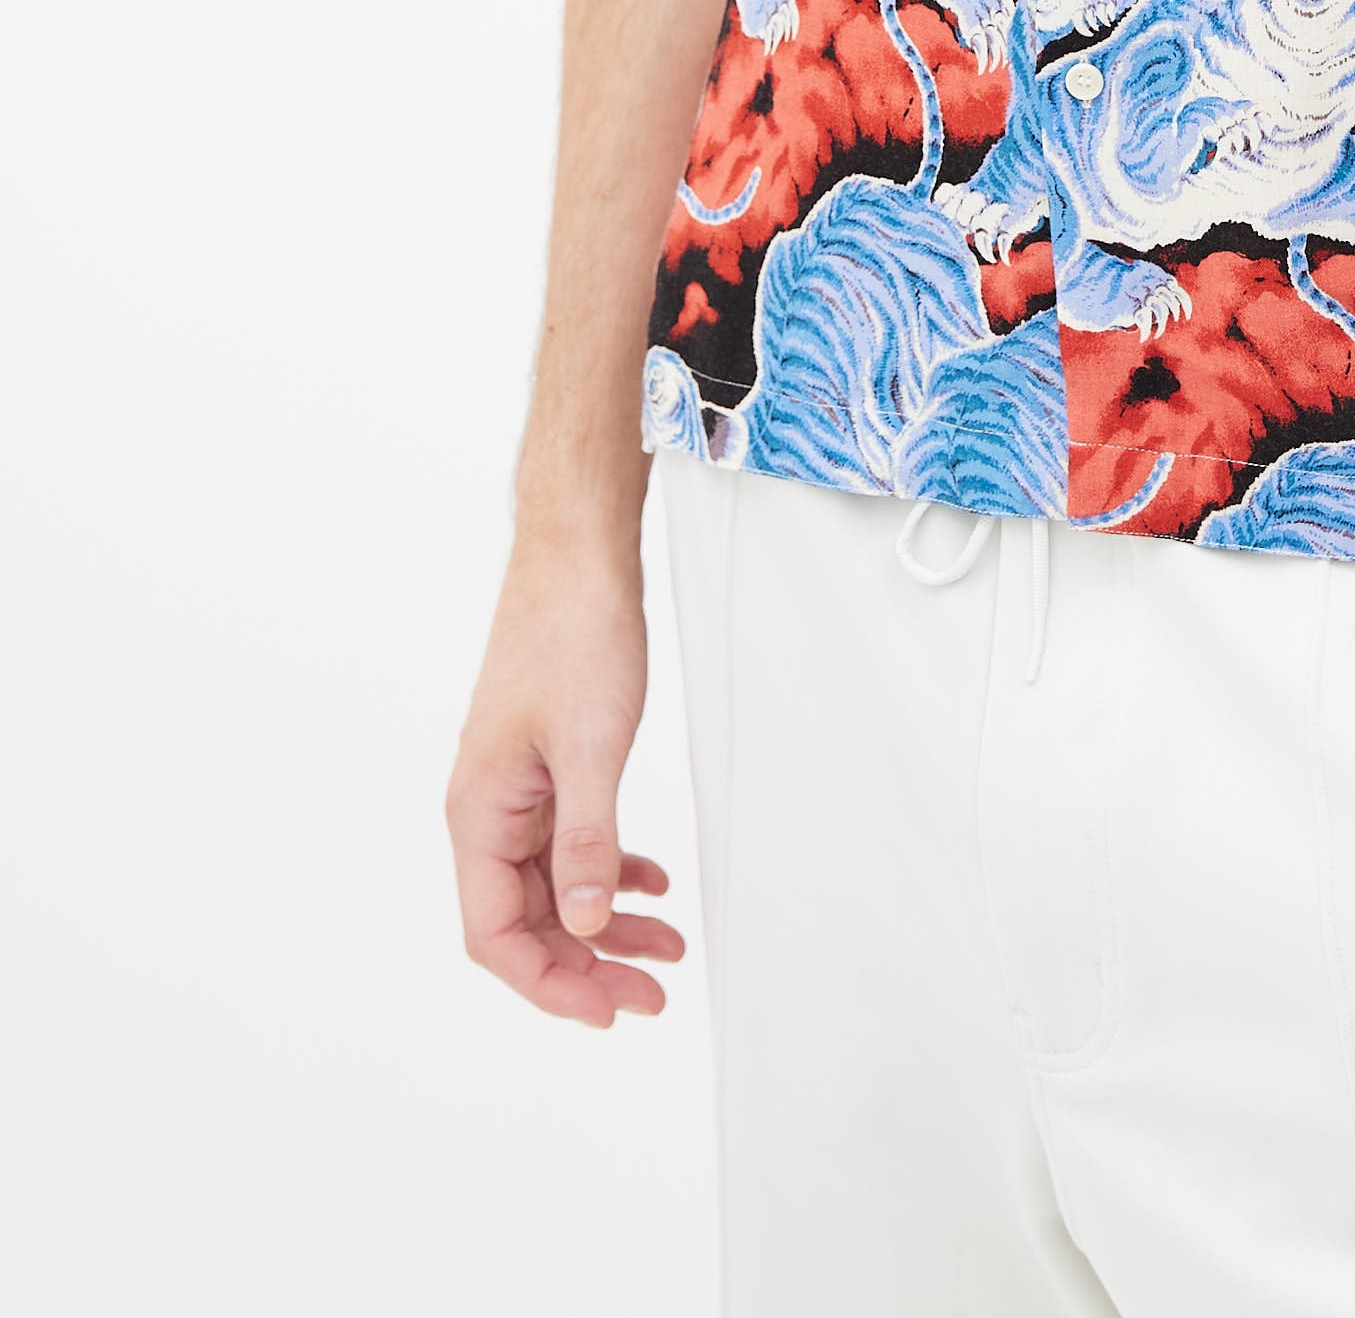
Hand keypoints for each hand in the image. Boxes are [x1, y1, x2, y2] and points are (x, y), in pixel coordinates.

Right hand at [446, 527, 683, 1027]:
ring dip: (605, 924)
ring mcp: (515, 790)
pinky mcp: (545, 767)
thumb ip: (588, 841)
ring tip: (666, 948)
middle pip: (526, 922)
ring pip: (554, 886)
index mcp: (479, 814)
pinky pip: (570, 843)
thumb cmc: (572, 634)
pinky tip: (652, 884)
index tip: (607, 1009)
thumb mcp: (590, 746)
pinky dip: (611, 870)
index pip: (495, 936)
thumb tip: (587, 926)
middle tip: (651, 992)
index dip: (548, 983)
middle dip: (586, 965)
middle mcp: (487, 810)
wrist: (578, 554)